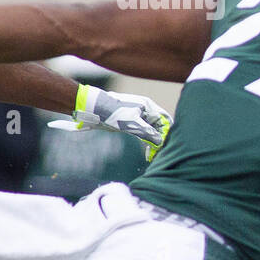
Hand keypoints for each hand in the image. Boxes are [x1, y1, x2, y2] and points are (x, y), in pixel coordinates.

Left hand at [55, 84, 172, 159]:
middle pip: (159, 125)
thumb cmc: (112, 112)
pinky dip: (146, 140)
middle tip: (159, 152)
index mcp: (147, 106)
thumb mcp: (131, 123)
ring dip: (153, 141)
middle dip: (161, 138)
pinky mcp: (129, 122)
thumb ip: (148, 133)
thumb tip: (160, 142)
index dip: (167, 132)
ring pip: (151, 130)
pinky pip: (143, 132)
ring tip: (152, 153)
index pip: (164, 119)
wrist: (92, 108)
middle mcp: (144, 110)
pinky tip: (146, 150)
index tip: (165, 144)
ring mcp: (137, 116)